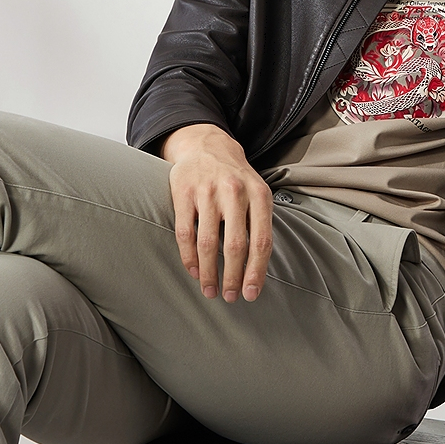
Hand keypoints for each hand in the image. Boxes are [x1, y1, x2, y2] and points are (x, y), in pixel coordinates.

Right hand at [161, 123, 272, 302]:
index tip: (251, 294)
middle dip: (232, 277)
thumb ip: (260, 225)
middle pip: (235, 245)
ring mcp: (207, 191)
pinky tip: (194, 271)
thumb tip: (258, 271)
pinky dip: (189, 257)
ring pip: (207, 243)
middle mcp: (235, 191)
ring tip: (210, 290)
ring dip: (208, 272)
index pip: (261, 240)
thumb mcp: (257, 193)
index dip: (256, 271)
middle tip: (230, 297)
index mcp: (259, 194)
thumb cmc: (237, 180)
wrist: (207, 146)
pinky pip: (185, 233)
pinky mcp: (183, 192)